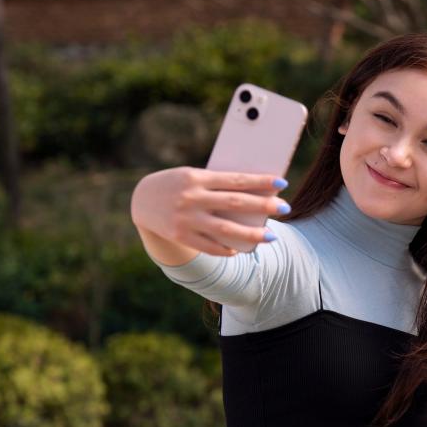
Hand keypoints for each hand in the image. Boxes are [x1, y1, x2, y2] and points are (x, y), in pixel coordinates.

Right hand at [130, 166, 289, 255]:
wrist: (141, 199)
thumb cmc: (177, 184)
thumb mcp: (193, 176)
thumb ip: (217, 184)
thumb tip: (252, 194)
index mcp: (196, 177)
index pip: (235, 180)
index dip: (260, 182)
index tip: (282, 183)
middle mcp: (191, 198)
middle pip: (235, 204)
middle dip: (263, 206)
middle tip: (285, 208)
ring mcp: (186, 220)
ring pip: (226, 230)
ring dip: (252, 235)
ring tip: (272, 236)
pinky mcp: (181, 236)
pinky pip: (210, 246)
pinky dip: (227, 249)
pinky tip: (241, 249)